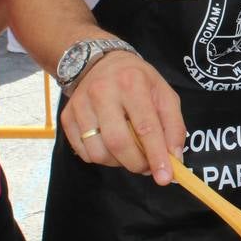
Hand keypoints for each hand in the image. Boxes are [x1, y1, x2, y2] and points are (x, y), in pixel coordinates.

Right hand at [60, 50, 185, 183]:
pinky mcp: (67, 117)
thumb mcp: (164, 94)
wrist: (100, 63)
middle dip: (137, 163)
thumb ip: (173, 126)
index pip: (145, 127)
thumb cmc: (138, 81)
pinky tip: (111, 145)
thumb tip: (174, 160)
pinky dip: (102, 158)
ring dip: (119, 163)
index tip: (165, 178)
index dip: (156, 156)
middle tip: (147, 167)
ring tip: (129, 151)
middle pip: (118, 143)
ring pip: (99, 153)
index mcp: (132, 83)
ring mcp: (80, 105)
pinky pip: (84, 153)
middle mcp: (102, 92)